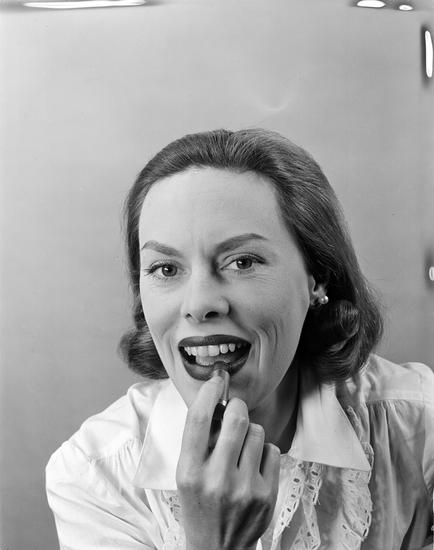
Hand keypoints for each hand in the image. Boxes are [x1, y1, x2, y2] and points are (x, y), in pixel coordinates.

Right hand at [176, 376, 279, 549]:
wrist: (219, 549)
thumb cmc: (200, 505)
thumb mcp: (187, 474)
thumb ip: (199, 439)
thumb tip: (219, 398)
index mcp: (190, 472)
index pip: (198, 419)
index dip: (209, 392)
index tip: (217, 379)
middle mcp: (216, 479)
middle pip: (235, 418)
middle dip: (237, 406)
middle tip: (234, 410)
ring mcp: (244, 488)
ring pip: (257, 431)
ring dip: (250, 431)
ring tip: (241, 448)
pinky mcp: (266, 495)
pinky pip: (271, 449)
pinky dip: (263, 450)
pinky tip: (253, 465)